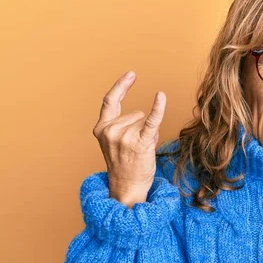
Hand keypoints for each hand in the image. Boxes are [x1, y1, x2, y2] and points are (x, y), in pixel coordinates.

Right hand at [92, 71, 165, 207]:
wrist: (127, 187)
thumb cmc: (125, 164)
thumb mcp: (115, 142)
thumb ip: (123, 124)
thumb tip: (146, 114)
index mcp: (101, 128)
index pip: (110, 100)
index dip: (121, 86)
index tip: (132, 74)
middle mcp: (110, 131)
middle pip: (135, 113)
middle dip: (140, 127)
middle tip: (135, 147)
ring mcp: (124, 137)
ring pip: (144, 120)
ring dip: (147, 133)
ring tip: (141, 150)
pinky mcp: (140, 143)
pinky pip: (151, 121)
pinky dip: (158, 108)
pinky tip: (161, 96)